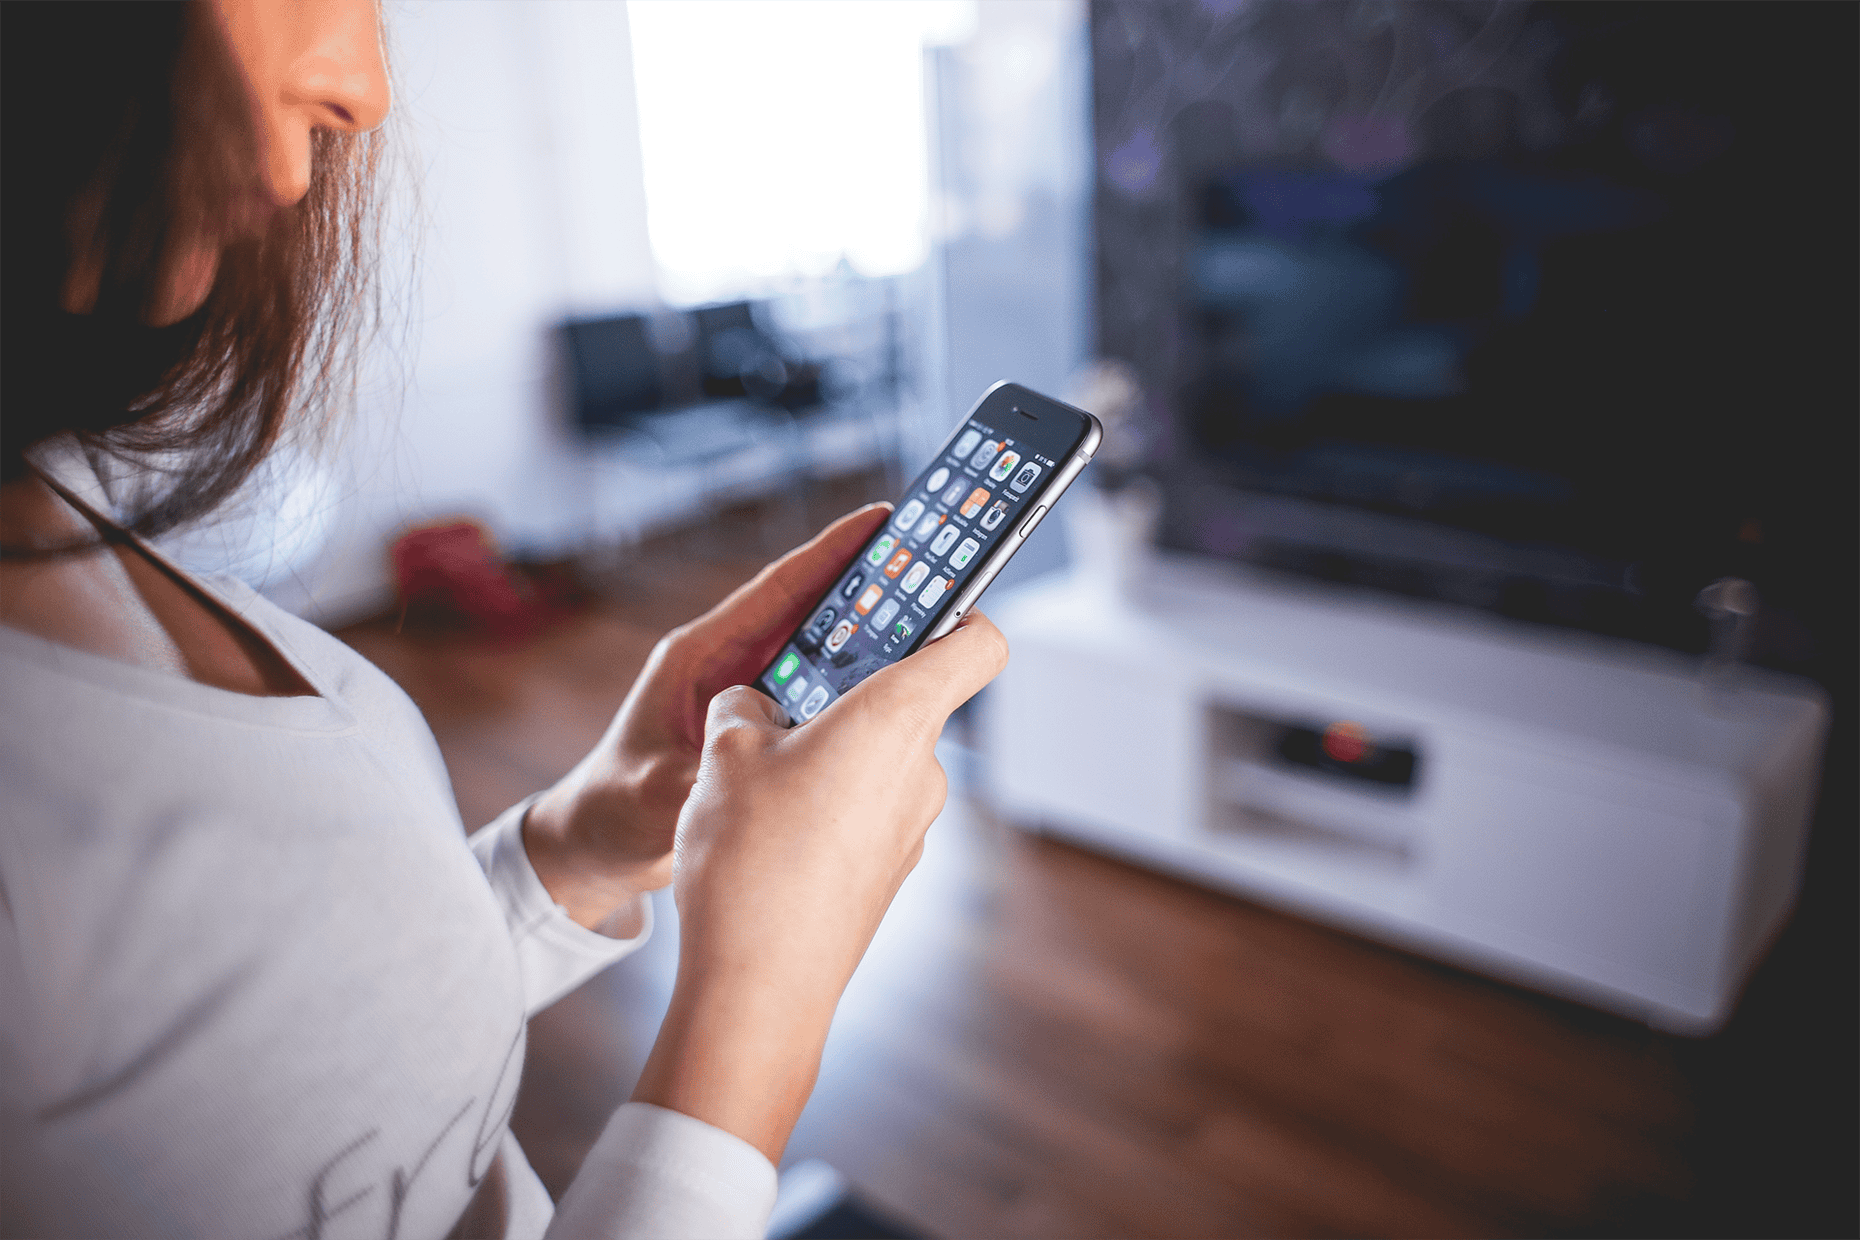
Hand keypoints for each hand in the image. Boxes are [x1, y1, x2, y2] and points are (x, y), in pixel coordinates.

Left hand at [522, 504, 892, 930]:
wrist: (598, 845)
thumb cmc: (611, 809)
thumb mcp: (649, 793)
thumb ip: (693, 778)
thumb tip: (738, 771)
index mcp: (700, 656)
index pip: (775, 590)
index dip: (828, 553)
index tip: (880, 520)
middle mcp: (729, 664)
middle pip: (810, 612)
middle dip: (868, 587)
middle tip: (932, 566)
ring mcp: (748, 695)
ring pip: (822, 652)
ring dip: (870, 638)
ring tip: (934, 622)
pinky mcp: (762, 726)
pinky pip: (820, 696)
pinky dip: (856, 689)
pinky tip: (900, 694)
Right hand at [632, 609, 1008, 1160]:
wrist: (759, 990)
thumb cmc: (749, 861)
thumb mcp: (724, 755)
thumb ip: (746, 707)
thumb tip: (755, 705)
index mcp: (896, 719)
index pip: (978, 642)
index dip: (960, 609)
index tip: (919, 599)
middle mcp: (921, 769)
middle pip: (909, 698)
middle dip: (847, 689)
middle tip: (783, 693)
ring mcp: (912, 825)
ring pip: (879, 757)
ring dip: (829, 750)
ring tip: (756, 773)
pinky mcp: (889, 869)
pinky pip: (866, 809)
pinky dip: (828, 802)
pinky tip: (768, 828)